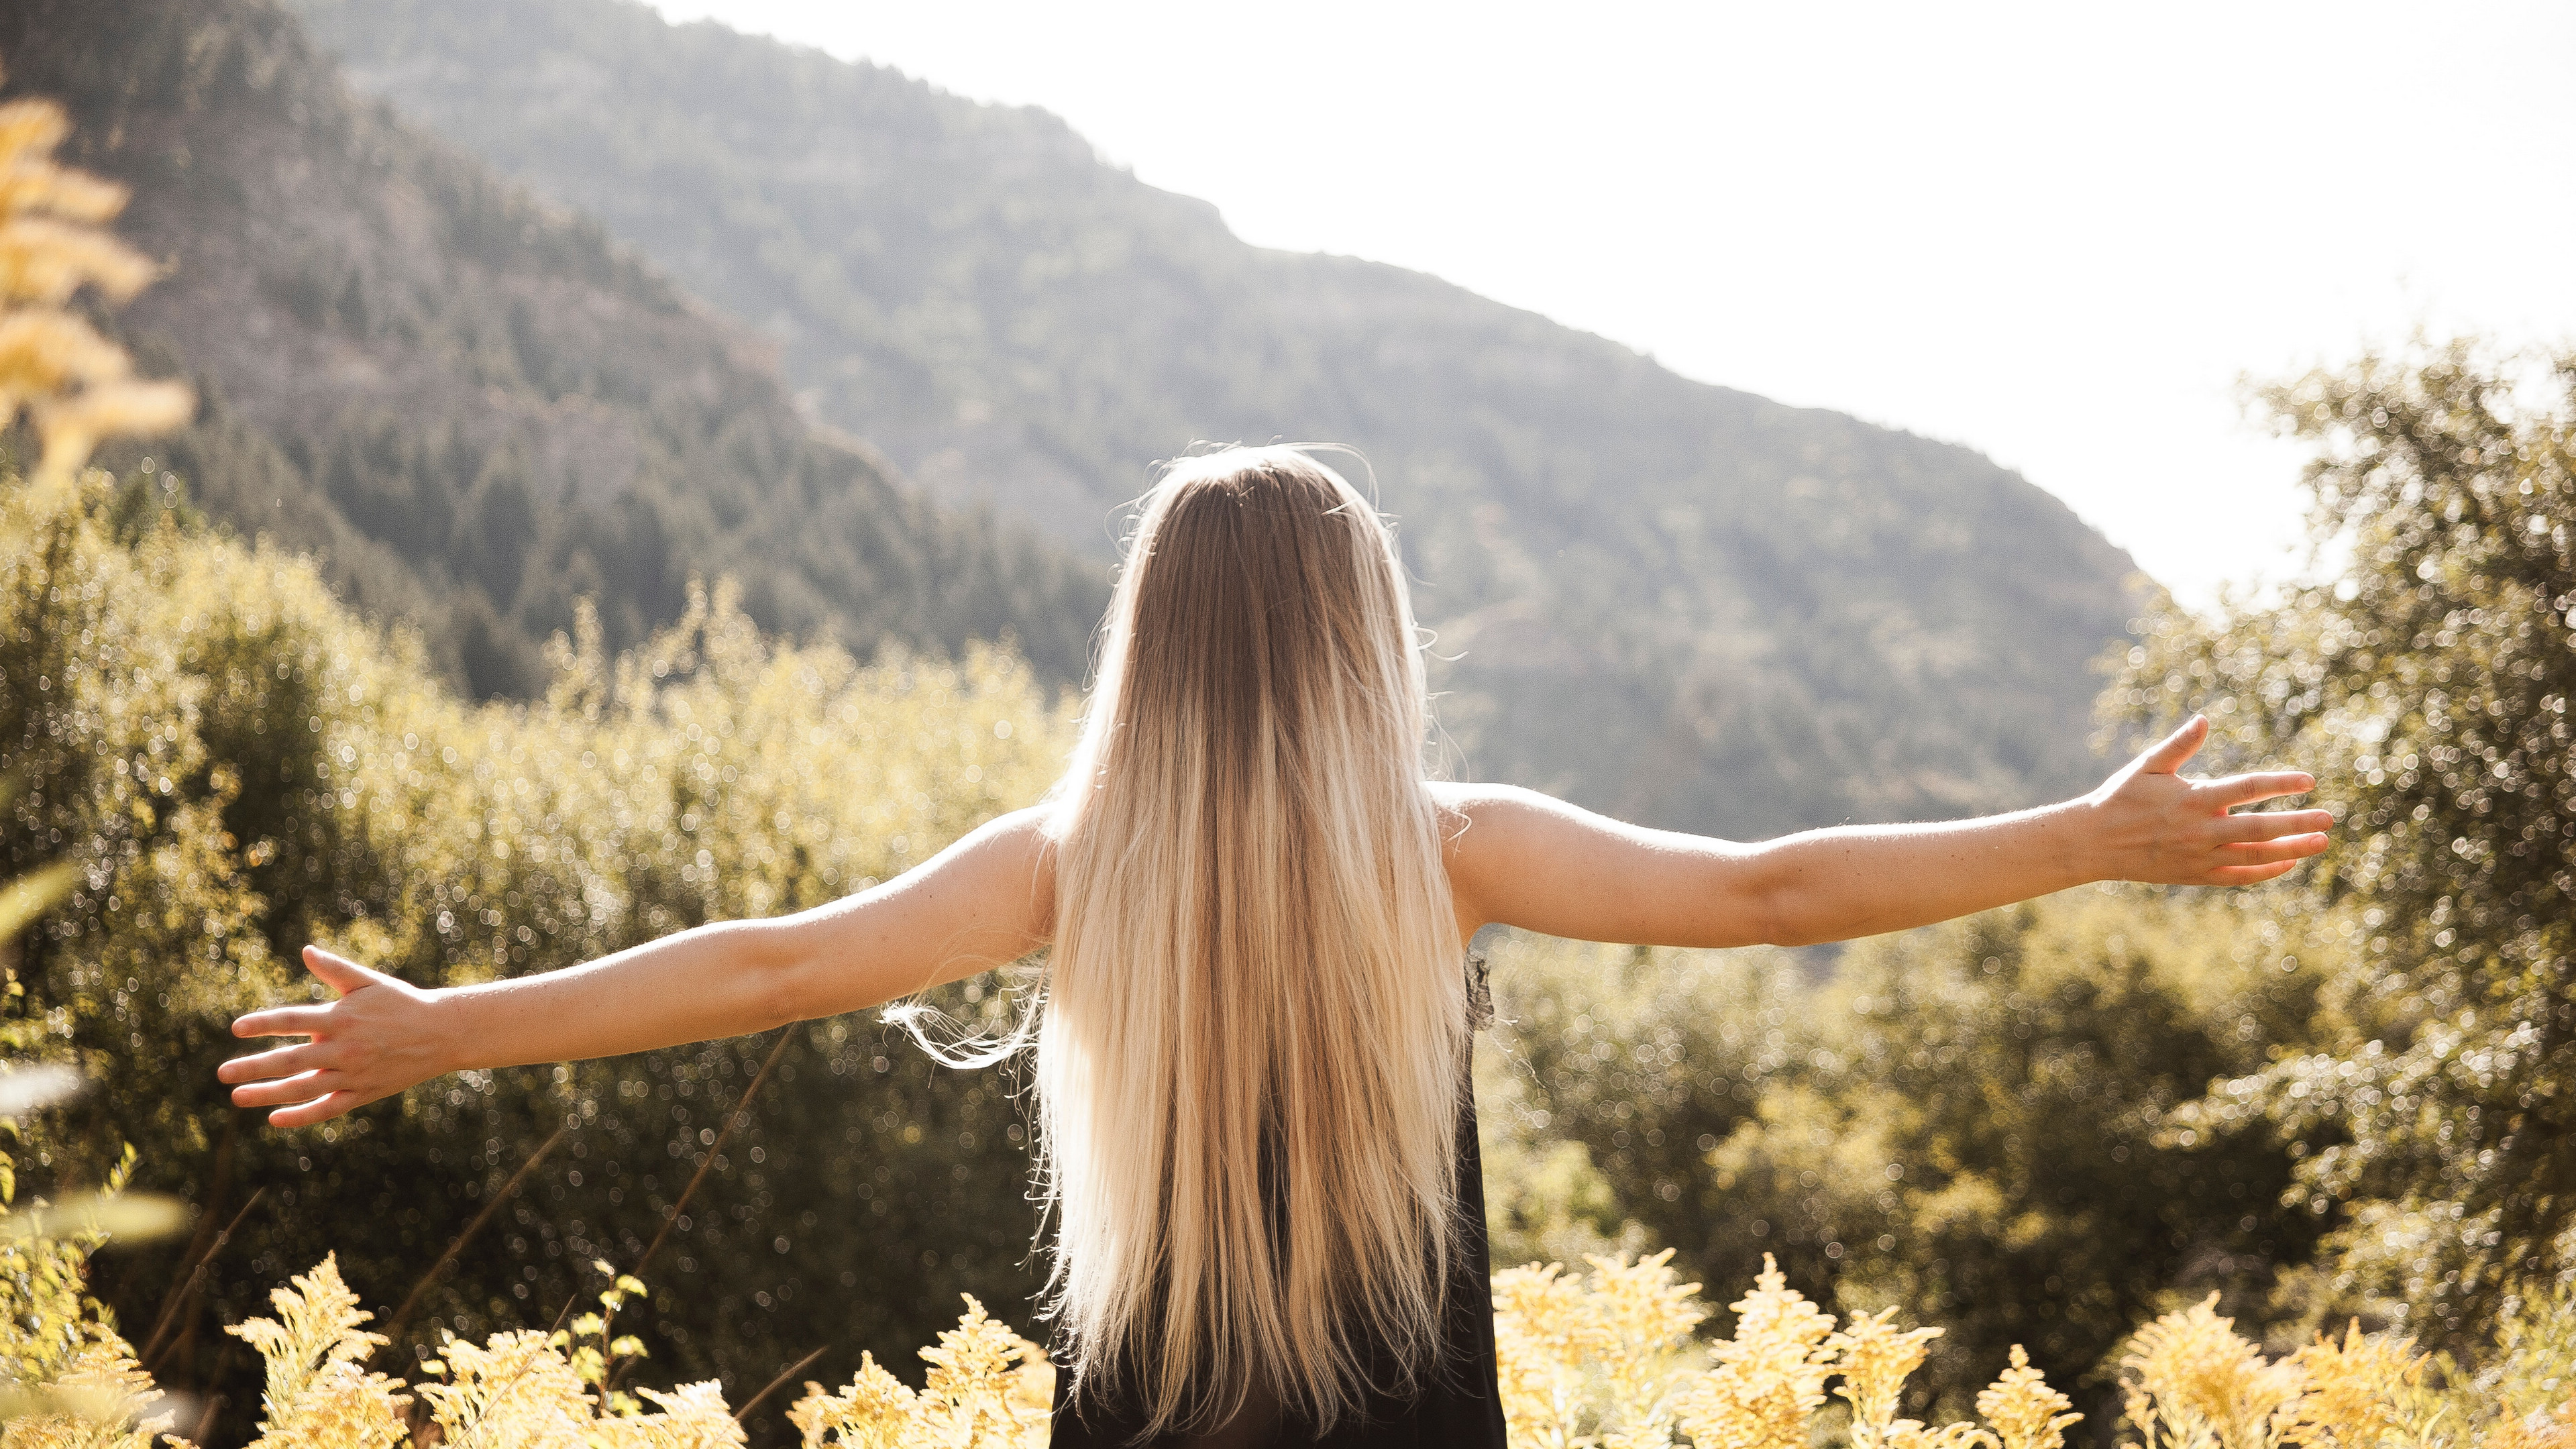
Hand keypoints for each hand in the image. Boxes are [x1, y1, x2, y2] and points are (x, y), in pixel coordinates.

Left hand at [219, 946, 450, 1127]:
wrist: (442, 1034)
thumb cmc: (401, 1003)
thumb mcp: (369, 982)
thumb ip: (335, 970)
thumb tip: (305, 951)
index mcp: (342, 1018)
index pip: (294, 1020)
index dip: (264, 1023)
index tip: (237, 1028)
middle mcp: (345, 1048)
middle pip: (290, 1060)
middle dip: (253, 1067)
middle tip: (222, 1073)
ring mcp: (354, 1074)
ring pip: (303, 1089)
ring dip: (267, 1094)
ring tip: (237, 1097)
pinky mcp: (363, 1093)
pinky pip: (327, 1108)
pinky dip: (301, 1116)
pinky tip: (274, 1118)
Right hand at [2086, 715, 2330, 885]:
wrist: (2095, 842)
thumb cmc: (2121, 797)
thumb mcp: (2147, 766)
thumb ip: (2179, 744)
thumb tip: (2204, 719)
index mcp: (2192, 799)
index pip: (2247, 789)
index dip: (2280, 784)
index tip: (2308, 780)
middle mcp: (2200, 830)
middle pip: (2260, 828)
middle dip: (2297, 823)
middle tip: (2328, 818)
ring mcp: (2200, 856)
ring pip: (2255, 856)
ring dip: (2292, 849)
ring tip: (2320, 842)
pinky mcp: (2196, 876)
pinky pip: (2240, 877)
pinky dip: (2266, 871)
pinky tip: (2288, 862)